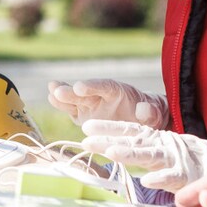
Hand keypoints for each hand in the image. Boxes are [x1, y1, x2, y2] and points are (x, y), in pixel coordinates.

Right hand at [47, 79, 170, 128]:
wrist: (142, 121)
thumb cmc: (150, 115)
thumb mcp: (155, 115)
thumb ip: (150, 112)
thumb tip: (142, 109)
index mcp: (119, 92)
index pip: (104, 86)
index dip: (91, 86)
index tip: (79, 86)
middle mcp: (101, 96)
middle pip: (85, 92)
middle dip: (72, 91)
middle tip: (57, 89)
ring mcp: (91, 106)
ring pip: (75, 99)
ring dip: (63, 95)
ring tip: (51, 90)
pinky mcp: (84, 116)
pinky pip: (72, 110)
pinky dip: (62, 105)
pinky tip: (51, 98)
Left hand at [80, 120, 206, 190]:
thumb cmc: (191, 157)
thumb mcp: (164, 149)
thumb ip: (144, 148)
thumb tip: (114, 148)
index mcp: (156, 138)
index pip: (128, 130)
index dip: (107, 128)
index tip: (86, 127)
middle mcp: (162, 144)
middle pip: (132, 140)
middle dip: (108, 139)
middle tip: (86, 140)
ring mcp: (174, 158)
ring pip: (149, 155)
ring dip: (131, 153)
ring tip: (112, 153)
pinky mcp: (186, 174)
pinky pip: (172, 177)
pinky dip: (161, 178)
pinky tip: (148, 181)